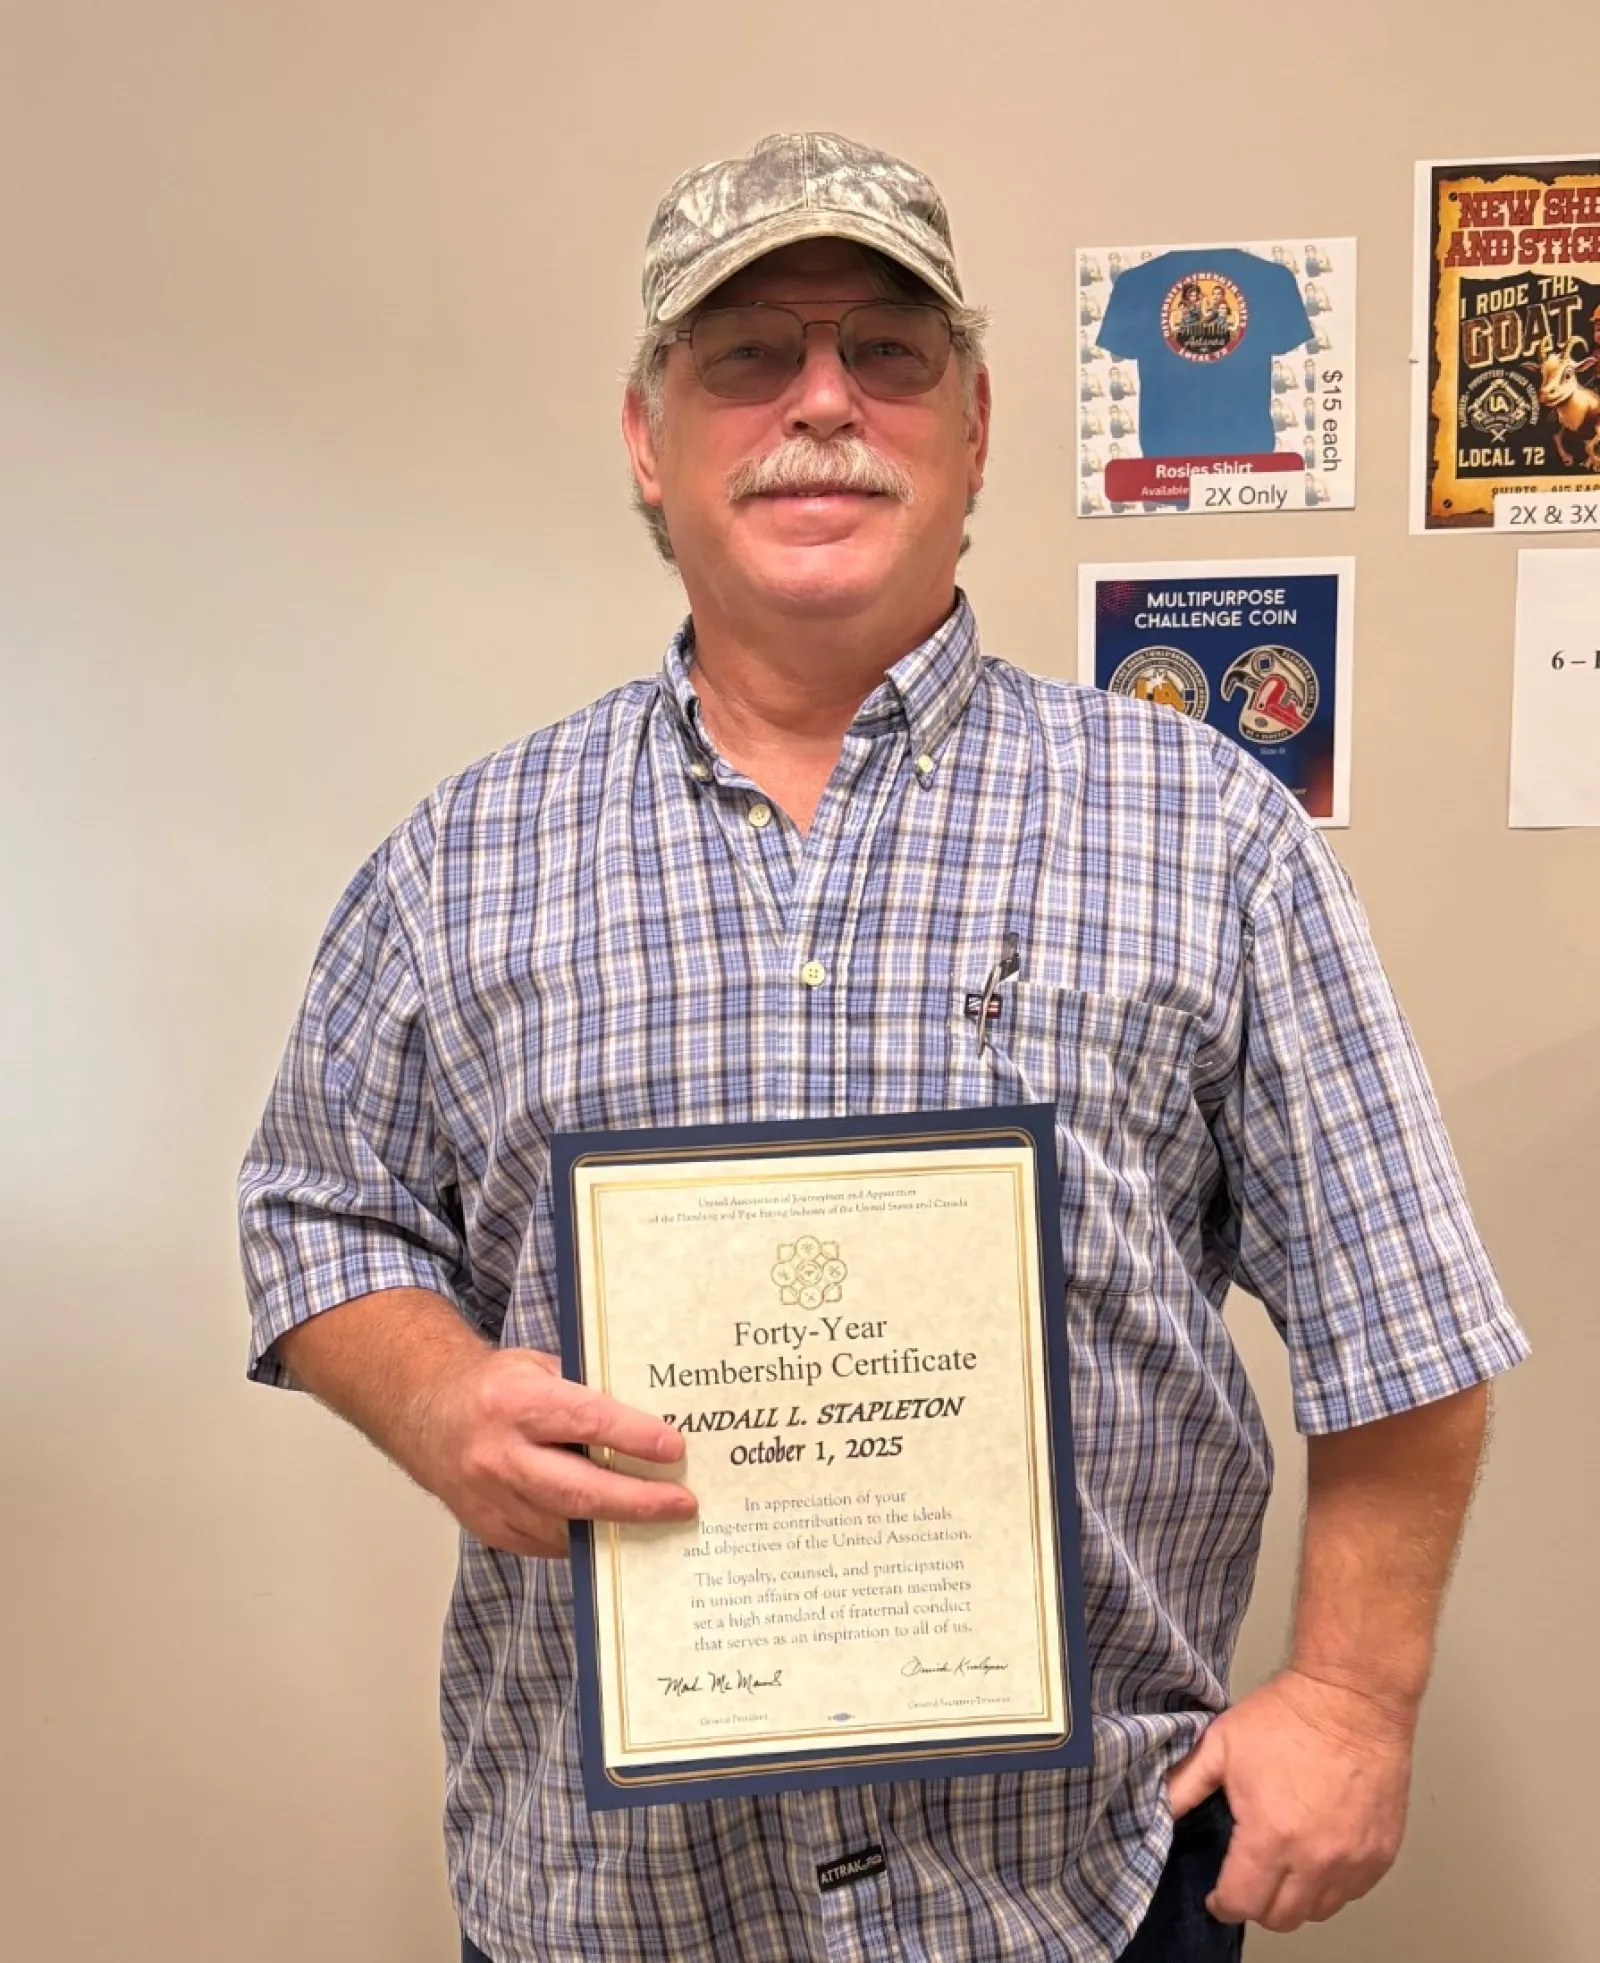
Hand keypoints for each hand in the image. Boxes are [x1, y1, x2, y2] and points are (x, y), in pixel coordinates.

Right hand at [409, 1346, 696, 1557]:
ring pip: (566, 1524)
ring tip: (661, 1520)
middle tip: (682, 1503)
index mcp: (514, 1403)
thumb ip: (583, 1391)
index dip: (634, 1437)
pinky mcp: (489, 1528)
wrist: (427, 1417)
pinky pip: (547, 1542)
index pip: (586, 1421)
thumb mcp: (537, 1367)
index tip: (675, 1448)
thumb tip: (649, 1415)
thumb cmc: (494, 1388)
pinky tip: (614, 1529)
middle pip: (579, 1489)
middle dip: (638, 1501)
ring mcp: (491, 1498)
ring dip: (618, 1526)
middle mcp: (499, 1455)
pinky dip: (584, 1536)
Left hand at [1165, 1668, 1413, 1931]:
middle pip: (1282, 1919)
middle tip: (1248, 1878)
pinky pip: (1351, 1893)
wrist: (1351, 1698)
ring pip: (1318, 1911)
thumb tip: (1156, 1813)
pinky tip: (1317, 1857)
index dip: (1223, 1904)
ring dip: (1295, 1898)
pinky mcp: (1381, 1855)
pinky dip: (1331, 1885)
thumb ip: (1185, 1786)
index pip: (1242, 1904)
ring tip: (1282, 1867)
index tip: (1217, 1894)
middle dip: (1257, 1905)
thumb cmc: (1284, 1717)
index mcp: (1270, 1836)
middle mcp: (1315, 1861)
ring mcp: (1354, 1862)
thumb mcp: (1221, 1744)